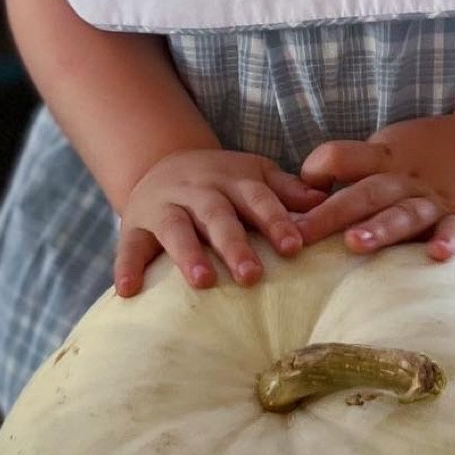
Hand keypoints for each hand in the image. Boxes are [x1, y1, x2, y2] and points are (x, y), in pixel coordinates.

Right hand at [114, 149, 328, 297]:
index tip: (294, 247)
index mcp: (234, 179)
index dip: (275, 221)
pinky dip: (126, 267)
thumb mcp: (256, 176)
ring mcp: (165, 205)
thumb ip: (289, 192)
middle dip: (234, 244)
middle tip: (252, 276)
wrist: (164, 163)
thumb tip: (328, 205)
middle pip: (217, 215)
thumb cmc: (224, 182)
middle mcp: (199, 190)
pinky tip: (129, 291)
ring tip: (203, 282)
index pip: (258, 198)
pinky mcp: (135, 225)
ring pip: (175, 227)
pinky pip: (128, 245)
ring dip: (188, 253)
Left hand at [294, 115, 454, 262]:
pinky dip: (448, 242)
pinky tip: (436, 255)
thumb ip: (352, 169)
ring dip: (381, 228)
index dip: (316, 170)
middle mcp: (405, 179)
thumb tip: (299, 194)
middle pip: (364, 193)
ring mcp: (435, 199)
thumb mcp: (388, 151)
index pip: (341, 157)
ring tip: (356, 243)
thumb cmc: (426, 156)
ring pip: (404, 214)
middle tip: (300, 235)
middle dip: (330, 215)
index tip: (288, 202)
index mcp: (383, 159)